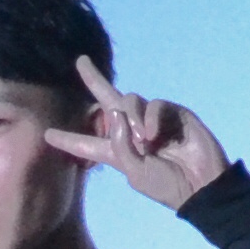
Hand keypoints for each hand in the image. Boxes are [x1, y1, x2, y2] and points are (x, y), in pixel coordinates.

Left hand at [42, 55, 228, 210]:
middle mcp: (132, 130)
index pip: (88, 143)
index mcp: (118, 151)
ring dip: (131, 119)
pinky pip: (153, 105)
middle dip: (94, 79)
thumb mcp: (134, 174)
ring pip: (129, 101)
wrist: (202, 186)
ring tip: (143, 142)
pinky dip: (149, 119)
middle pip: (108, 99)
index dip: (68, 139)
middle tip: (80, 62)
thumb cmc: (167, 185)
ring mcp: (152, 119)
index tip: (47, 135)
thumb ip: (120, 146)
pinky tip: (153, 137)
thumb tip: (117, 112)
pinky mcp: (172, 113)